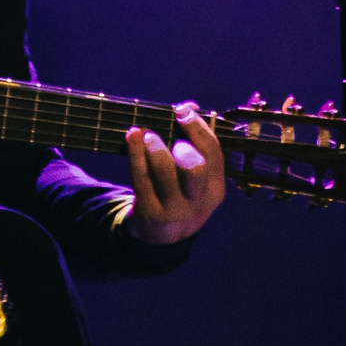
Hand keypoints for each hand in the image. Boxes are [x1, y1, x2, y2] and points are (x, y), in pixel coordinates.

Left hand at [121, 103, 226, 245]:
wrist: (162, 239)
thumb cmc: (179, 195)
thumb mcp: (196, 181)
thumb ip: (194, 146)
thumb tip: (188, 106)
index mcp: (214, 189)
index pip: (214, 153)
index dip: (198, 128)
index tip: (182, 111)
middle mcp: (197, 201)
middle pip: (196, 169)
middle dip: (183, 146)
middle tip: (172, 137)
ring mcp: (173, 209)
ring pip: (166, 173)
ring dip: (155, 147)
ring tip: (146, 134)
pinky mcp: (150, 212)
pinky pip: (141, 178)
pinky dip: (136, 153)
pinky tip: (131, 136)